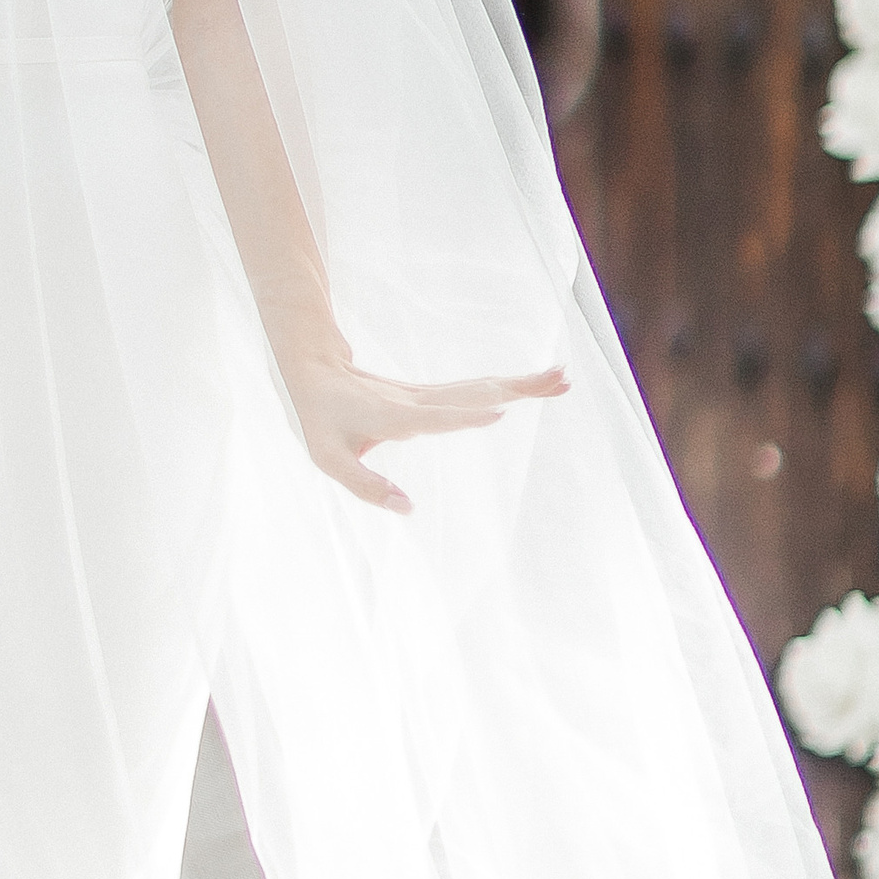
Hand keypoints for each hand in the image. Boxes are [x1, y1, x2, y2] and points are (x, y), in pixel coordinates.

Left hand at [281, 354, 565, 516]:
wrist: (316, 370)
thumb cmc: (323, 420)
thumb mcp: (329, 460)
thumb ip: (366, 486)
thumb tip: (409, 509)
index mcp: (393, 417)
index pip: (435, 417)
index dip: (465, 415)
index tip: (499, 410)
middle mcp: (417, 402)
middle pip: (474, 393)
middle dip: (517, 388)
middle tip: (561, 380)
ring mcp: (427, 395)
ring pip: (480, 386)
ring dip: (522, 383)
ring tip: (562, 377)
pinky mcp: (432, 394)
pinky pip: (473, 389)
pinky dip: (507, 385)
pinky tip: (531, 384)